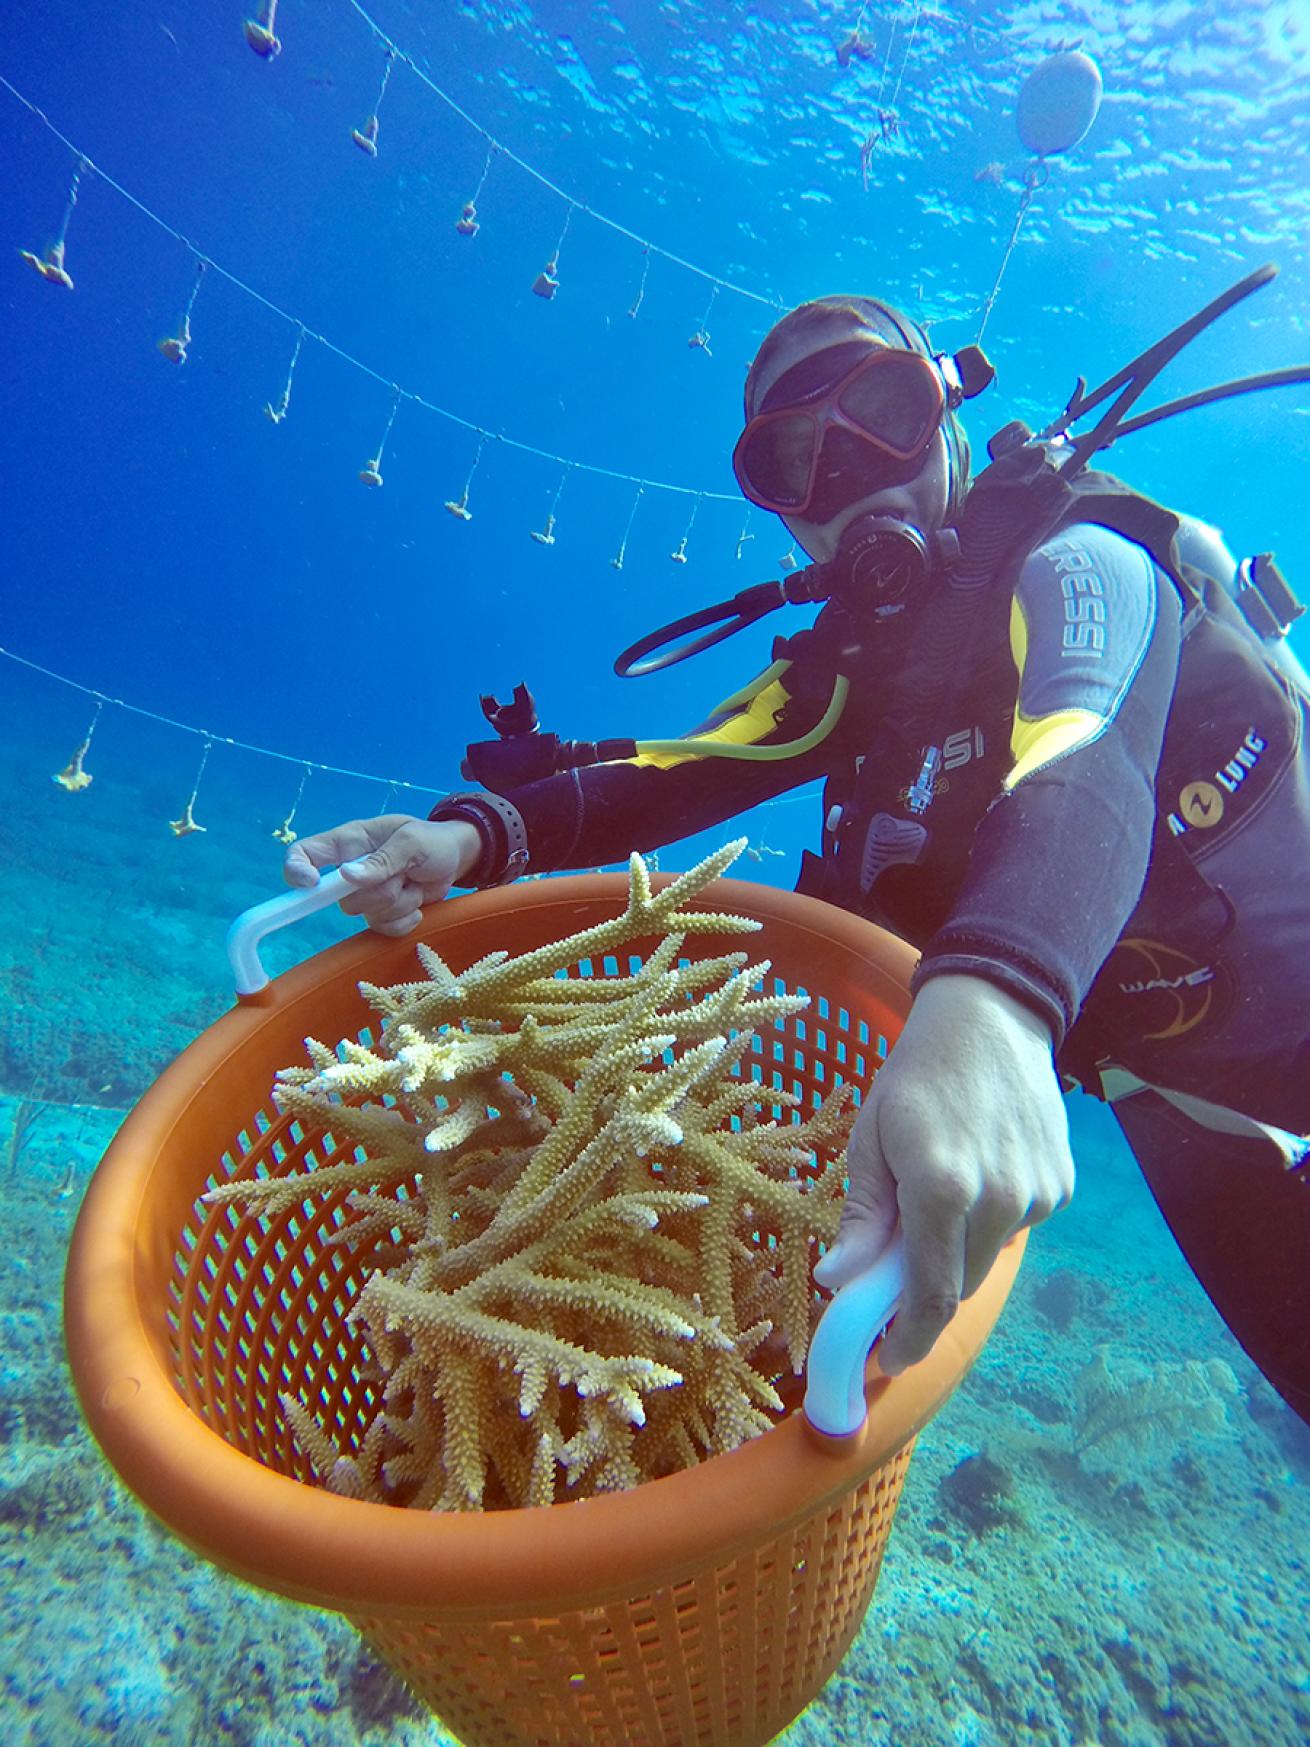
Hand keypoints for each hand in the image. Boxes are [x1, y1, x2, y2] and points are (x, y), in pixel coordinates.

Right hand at [283, 814, 483, 935]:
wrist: (455, 859)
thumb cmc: (431, 840)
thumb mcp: (411, 842)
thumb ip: (381, 859)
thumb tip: (347, 876)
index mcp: (348, 843)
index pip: (304, 854)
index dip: (296, 870)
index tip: (312, 885)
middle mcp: (349, 872)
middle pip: (343, 900)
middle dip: (381, 891)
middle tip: (405, 872)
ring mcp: (365, 896)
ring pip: (368, 916)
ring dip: (401, 902)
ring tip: (414, 880)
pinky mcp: (382, 915)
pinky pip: (386, 929)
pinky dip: (408, 918)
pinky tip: (418, 898)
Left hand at [813, 973, 1074, 1373]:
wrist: (989, 1021)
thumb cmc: (915, 1077)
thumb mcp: (870, 1139)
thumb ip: (863, 1218)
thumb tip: (839, 1282)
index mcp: (943, 1189)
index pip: (930, 1296)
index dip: (907, 1339)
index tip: (884, 1359)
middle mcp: (1000, 1200)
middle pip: (958, 1286)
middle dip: (922, 1294)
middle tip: (891, 1274)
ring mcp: (1038, 1196)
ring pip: (987, 1260)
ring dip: (956, 1251)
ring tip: (936, 1196)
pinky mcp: (1061, 1188)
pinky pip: (1015, 1228)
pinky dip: (987, 1222)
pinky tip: (976, 1173)